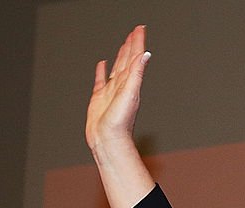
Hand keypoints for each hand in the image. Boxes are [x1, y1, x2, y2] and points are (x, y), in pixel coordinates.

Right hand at [86, 25, 150, 152]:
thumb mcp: (130, 94)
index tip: (140, 29)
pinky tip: (103, 64)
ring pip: (116, 68)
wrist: (107, 141)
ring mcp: (111, 92)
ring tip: (124, 44)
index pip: (135, 58)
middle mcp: (122, 86)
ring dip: (120, 55)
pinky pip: (101, 80)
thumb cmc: (120, 123)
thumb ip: (136, 74)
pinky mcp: (99, 98)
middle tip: (135, 32)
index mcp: (131, 83)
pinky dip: (102, 71)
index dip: (137, 43)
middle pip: (127, 60)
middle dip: (131, 45)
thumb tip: (145, 55)